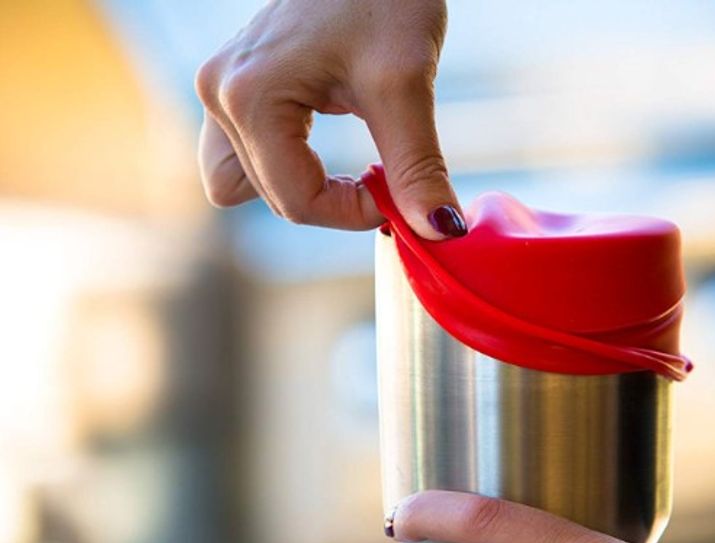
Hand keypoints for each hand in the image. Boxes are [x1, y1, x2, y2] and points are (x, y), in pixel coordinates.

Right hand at [195, 0, 466, 238]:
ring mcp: (220, 89)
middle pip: (272, 197)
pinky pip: (243, 155)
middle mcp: (219, 95)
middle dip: (333, 201)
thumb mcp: (405, 84)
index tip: (399, 197)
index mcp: (248, 97)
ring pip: (243, 184)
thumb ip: (417, 166)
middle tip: (387, 179)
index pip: (296, 201)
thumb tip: (440, 232)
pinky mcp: (235, 86)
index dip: (354, 214)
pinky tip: (325, 147)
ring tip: (351, 167)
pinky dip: (285, 164)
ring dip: (298, 187)